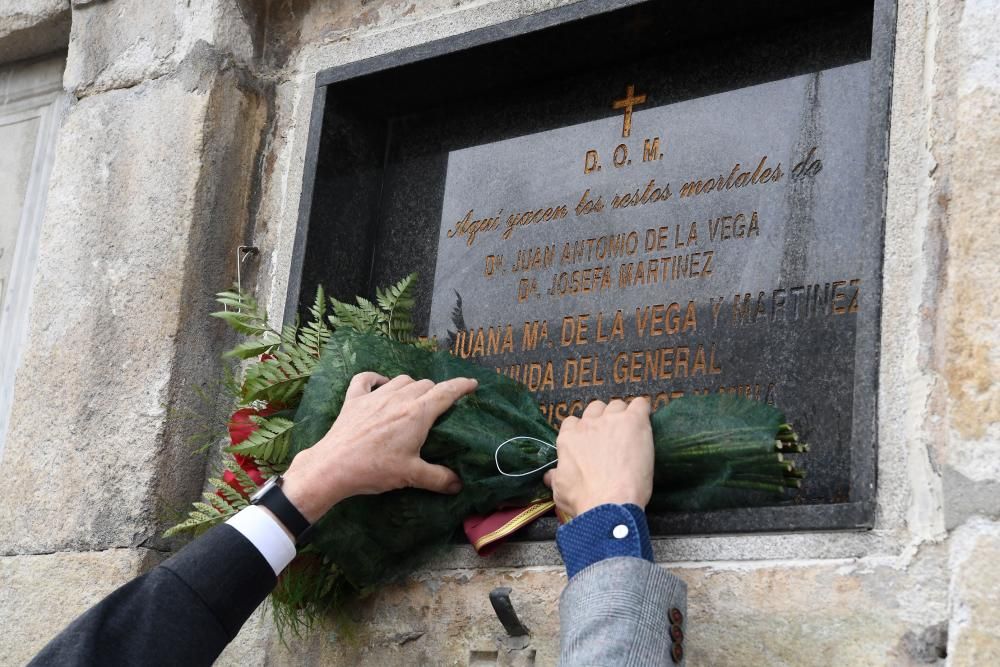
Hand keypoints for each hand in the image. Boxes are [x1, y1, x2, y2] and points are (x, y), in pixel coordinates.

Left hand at [281, 372, 477, 522]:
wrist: (333, 466)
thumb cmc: (375, 469)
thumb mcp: (411, 476)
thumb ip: (438, 478)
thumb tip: (458, 484)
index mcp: (417, 413)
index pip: (446, 392)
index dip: (462, 386)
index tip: (472, 384)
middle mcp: (399, 398)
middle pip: (425, 384)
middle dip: (436, 391)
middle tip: (440, 406)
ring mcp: (375, 396)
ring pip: (401, 379)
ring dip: (412, 386)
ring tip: (414, 398)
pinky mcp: (354, 400)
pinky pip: (366, 379)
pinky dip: (376, 378)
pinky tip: (379, 385)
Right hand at [543, 398, 653, 517]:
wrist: (609, 503)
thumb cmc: (584, 501)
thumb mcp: (560, 491)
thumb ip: (556, 478)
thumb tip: (549, 476)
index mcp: (569, 439)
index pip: (573, 422)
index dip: (584, 431)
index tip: (592, 442)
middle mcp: (588, 425)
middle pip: (595, 408)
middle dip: (603, 419)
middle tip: (612, 438)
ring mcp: (611, 420)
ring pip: (617, 405)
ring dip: (623, 416)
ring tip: (631, 434)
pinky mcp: (633, 422)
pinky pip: (640, 404)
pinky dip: (643, 411)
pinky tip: (645, 422)